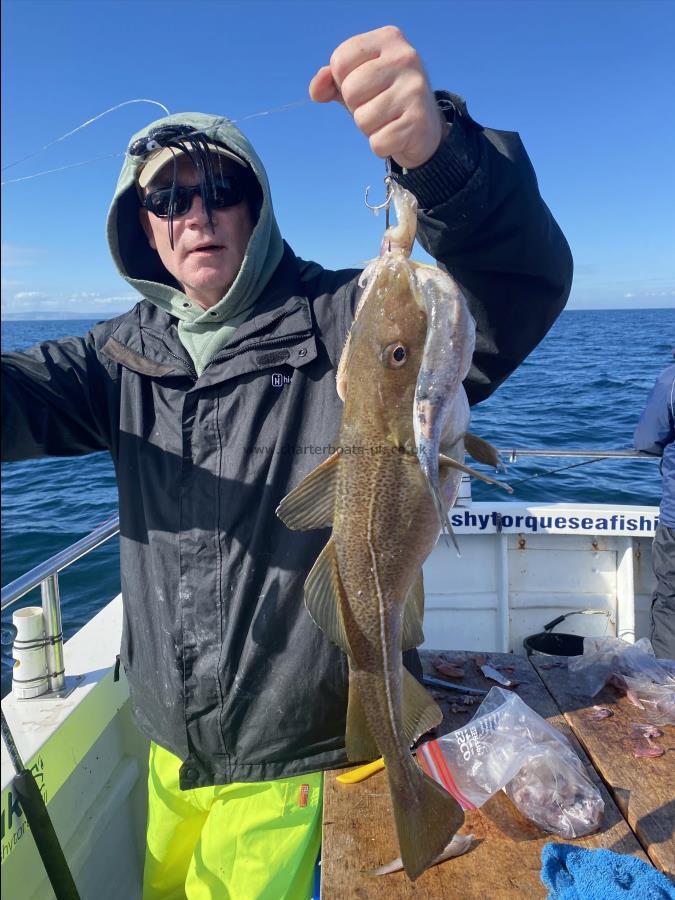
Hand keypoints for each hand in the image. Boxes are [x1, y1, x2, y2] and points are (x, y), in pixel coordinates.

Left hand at [309, 26, 443, 169]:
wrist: (424, 128)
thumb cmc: (384, 99)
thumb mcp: (356, 82)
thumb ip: (330, 81)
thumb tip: (316, 90)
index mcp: (388, 38)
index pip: (340, 61)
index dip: (341, 82)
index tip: (363, 86)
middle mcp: (405, 57)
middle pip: (350, 91)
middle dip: (355, 107)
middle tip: (376, 106)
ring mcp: (414, 89)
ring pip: (362, 119)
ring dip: (368, 129)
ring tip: (387, 121)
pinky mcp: (419, 121)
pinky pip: (378, 142)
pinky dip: (382, 146)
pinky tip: (396, 135)